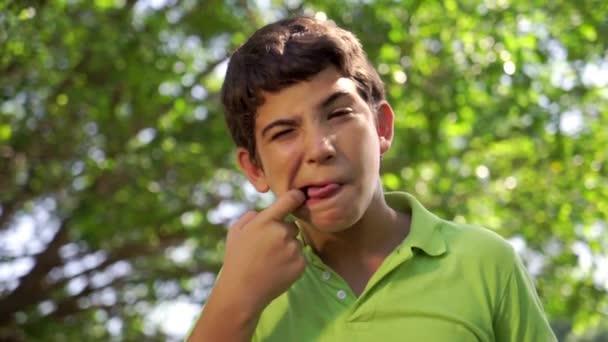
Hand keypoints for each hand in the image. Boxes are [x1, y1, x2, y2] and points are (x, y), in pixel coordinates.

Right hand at [218, 189, 306, 311]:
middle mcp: (282, 232)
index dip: (296, 196)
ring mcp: (293, 249)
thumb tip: (265, 211)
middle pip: (292, 225)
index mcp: (266, 221)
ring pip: (296, 242)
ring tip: (270, 261)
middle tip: (268, 247)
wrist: (242, 292)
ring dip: (288, 248)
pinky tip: (278, 269)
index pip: (290, 200)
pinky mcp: (301, 264)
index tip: (300, 196)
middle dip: (283, 232)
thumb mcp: (235, 231)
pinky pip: (300, 256)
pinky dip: (292, 262)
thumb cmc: (236, 259)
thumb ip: (251, 216)